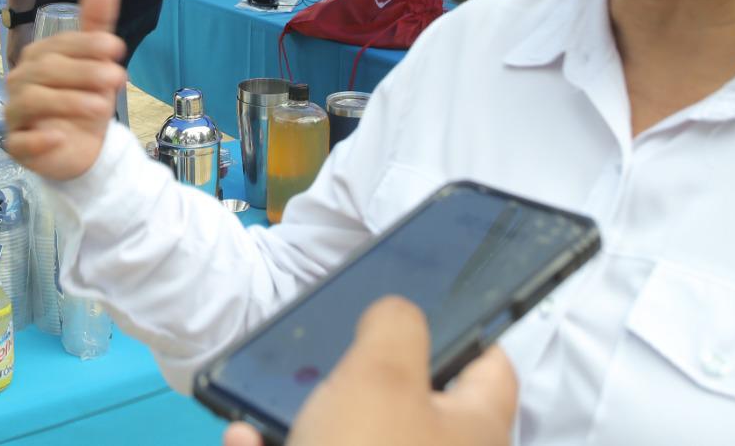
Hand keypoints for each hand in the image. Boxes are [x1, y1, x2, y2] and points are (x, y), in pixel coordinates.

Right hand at [3, 0, 128, 180]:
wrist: (84, 146)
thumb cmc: (86, 97)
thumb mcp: (98, 59)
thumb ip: (97, 19)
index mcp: (39, 56)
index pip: (59, 45)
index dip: (87, 45)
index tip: (117, 48)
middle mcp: (21, 80)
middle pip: (45, 71)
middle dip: (83, 72)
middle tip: (117, 78)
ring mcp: (16, 113)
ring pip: (32, 102)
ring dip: (68, 102)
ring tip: (101, 107)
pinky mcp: (18, 146)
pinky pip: (19, 143)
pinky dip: (37, 140)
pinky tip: (58, 137)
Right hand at [223, 298, 516, 445]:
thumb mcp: (382, 373)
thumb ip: (396, 326)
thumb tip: (398, 318)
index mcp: (477, 431)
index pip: (492, 367)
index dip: (463, 328)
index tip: (416, 303)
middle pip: (413, 408)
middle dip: (364, 380)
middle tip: (329, 355)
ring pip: (351, 442)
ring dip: (309, 422)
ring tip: (271, 398)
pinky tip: (242, 438)